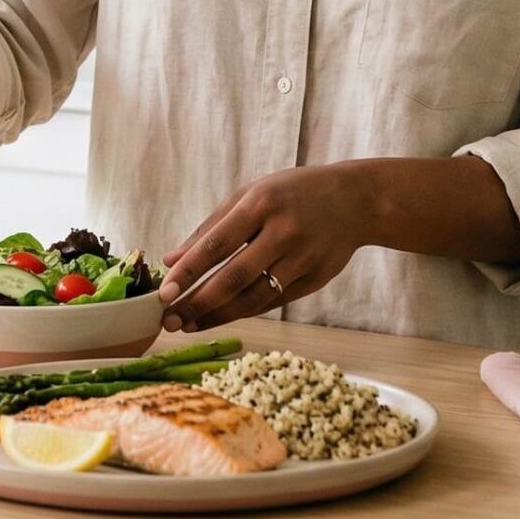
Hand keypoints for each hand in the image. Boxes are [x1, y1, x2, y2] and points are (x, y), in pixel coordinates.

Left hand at [158, 163, 381, 333]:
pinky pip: (272, 301)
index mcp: (261, 203)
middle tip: (170, 320)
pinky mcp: (315, 280)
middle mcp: (284, 232)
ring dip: (218, 316)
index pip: (218, 243)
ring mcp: (303, 258)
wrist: (355, 201)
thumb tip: (171, 260)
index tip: (164, 292)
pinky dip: (243, 311)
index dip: (189, 271)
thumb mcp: (250, 195)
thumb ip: (211, 227)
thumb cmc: (291, 194)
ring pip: (254, 297)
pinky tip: (219, 317)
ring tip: (189, 325)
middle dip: (198, 302)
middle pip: (235, 277)